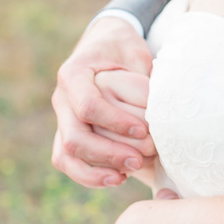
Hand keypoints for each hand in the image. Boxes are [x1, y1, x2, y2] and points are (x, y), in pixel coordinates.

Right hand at [52, 16, 156, 188]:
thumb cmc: (124, 50)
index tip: (143, 130)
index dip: (115, 122)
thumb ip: (144, 79)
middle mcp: (62, 98)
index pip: (88, 105)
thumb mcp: (137, 54)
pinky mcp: (65, 133)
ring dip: (96, 170)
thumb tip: (162, 109)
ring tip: (128, 175)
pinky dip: (88, 175)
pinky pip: (67, 162)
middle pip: (74, 136)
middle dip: (108, 153)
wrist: (104, 45)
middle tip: (139, 160)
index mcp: (74, 73)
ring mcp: (61, 118)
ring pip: (66, 154)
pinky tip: (117, 178)